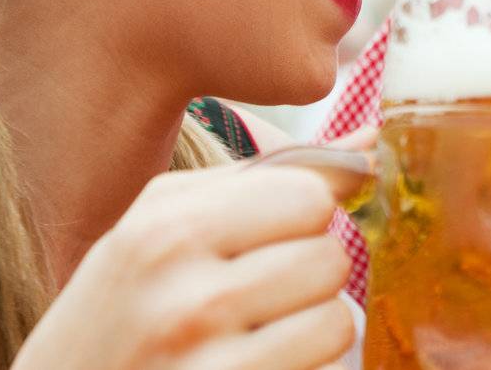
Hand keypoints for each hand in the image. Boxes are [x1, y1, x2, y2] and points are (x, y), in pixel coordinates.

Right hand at [13, 165, 354, 369]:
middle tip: (261, 295)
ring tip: (260, 334)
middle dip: (309, 274)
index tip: (271, 236)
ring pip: (337, 320)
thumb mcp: (164, 224)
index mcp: (165, 231)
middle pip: (330, 256)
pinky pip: (325, 369)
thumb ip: (266, 177)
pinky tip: (258, 365)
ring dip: (313, 328)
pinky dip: (306, 367)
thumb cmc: (121, 308)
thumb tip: (370, 144)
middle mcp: (185, 299)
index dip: (304, 215)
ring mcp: (208, 366)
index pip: (309, 196)